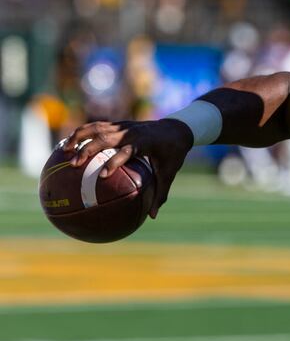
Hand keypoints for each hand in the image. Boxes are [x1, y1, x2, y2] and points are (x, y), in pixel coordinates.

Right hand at [62, 118, 193, 218]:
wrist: (175, 129)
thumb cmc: (172, 154)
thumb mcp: (168, 174)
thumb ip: (160, 194)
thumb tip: (153, 217)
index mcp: (145, 143)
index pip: (127, 151)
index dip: (115, 162)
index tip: (103, 176)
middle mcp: (131, 132)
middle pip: (106, 137)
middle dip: (89, 149)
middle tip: (74, 164)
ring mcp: (124, 126)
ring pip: (97, 128)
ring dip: (79, 137)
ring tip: (63, 150)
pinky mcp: (118, 124)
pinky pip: (97, 126)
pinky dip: (82, 133)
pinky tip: (68, 143)